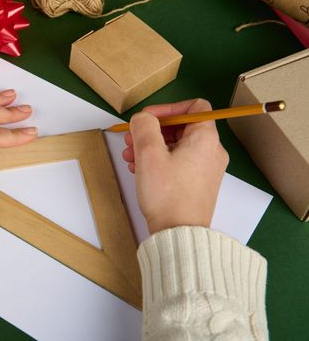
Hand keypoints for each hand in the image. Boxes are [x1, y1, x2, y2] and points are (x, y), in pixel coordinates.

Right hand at [122, 99, 228, 234]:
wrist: (178, 233)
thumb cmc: (167, 195)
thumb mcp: (149, 153)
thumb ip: (144, 127)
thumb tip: (143, 118)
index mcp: (205, 138)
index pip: (194, 106)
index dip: (168, 108)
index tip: (147, 118)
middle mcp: (211, 152)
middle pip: (181, 127)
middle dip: (152, 130)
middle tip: (131, 139)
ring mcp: (205, 169)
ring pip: (176, 146)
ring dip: (151, 147)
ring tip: (130, 157)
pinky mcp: (197, 184)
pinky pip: (178, 162)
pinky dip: (159, 161)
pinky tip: (139, 170)